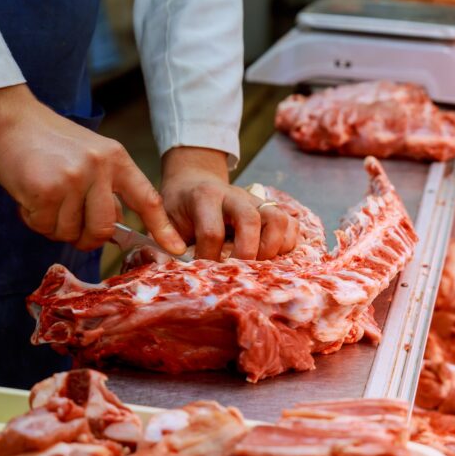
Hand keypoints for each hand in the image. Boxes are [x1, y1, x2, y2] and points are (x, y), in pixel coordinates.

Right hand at [0, 85, 185, 252]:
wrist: (9, 118)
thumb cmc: (48, 141)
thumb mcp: (90, 154)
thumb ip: (105, 186)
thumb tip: (113, 226)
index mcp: (116, 158)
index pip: (147, 198)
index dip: (161, 227)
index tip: (176, 249)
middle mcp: (99, 168)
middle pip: (103, 228)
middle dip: (86, 238)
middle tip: (69, 227)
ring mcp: (73, 179)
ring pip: (70, 231)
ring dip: (53, 225)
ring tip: (43, 199)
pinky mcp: (46, 189)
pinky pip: (44, 226)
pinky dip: (33, 219)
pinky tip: (28, 196)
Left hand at [161, 147, 298, 260]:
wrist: (194, 183)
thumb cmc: (179, 209)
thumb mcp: (163, 220)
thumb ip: (163, 242)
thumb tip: (168, 267)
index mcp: (204, 197)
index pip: (212, 230)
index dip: (209, 257)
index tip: (204, 272)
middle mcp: (234, 195)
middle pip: (251, 220)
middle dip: (246, 252)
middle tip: (238, 272)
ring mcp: (257, 201)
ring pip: (278, 219)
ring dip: (272, 248)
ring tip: (258, 266)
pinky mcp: (271, 209)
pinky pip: (291, 225)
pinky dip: (286, 245)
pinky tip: (270, 258)